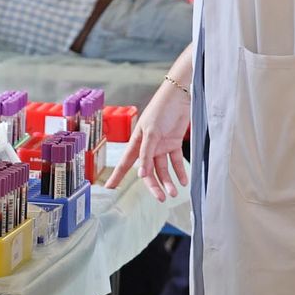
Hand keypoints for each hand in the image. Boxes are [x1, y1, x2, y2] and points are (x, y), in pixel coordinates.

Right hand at [106, 79, 190, 200]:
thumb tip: (141, 173)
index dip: (117, 176)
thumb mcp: (151, 131)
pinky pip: (176, 161)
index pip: (125, 163)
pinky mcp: (173, 143)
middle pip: (148, 171)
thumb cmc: (160, 109)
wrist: (179, 97)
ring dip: (169, 181)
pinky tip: (184, 181)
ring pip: (163, 169)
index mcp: (137, 142)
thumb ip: (146, 153)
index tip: (110, 188)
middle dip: (153, 185)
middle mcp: (148, 147)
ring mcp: (161, 146)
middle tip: (161, 198)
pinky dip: (180, 171)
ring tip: (174, 192)